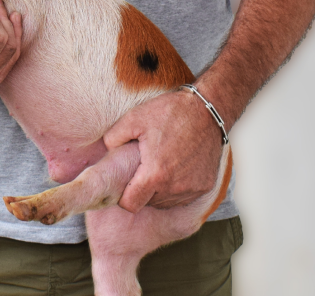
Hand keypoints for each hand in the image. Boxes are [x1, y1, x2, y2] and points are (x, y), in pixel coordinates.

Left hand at [102, 89, 223, 211]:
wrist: (207, 109)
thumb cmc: (170, 112)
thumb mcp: (134, 118)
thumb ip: (113, 137)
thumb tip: (106, 152)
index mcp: (154, 174)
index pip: (131, 204)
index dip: (123, 197)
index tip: (125, 183)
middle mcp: (174, 187)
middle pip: (148, 203)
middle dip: (141, 190)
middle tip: (142, 169)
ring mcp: (192, 189)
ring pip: (166, 202)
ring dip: (159, 190)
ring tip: (159, 166)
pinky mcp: (205, 186)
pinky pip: (183, 196)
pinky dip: (177, 188)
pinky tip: (176, 167)